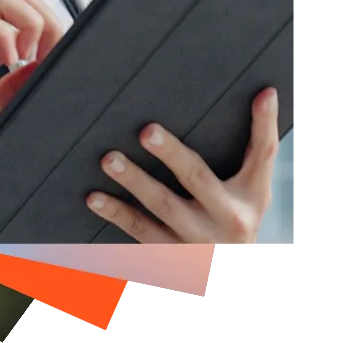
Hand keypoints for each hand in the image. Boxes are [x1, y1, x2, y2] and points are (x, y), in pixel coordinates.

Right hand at [0, 0, 64, 197]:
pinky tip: (9, 66)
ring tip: (28, 55)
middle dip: (45, 17)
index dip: (48, 28)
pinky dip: (5, 37)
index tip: (55, 59)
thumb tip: (44, 69)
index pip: (22, 13)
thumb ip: (12, 90)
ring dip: (28, 21)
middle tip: (46, 53)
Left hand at [86, 88, 279, 244]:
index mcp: (246, 199)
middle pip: (196, 181)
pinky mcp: (168, 256)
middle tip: (146, 131)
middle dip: (171, 155)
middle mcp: (222, 222)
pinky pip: (138, 234)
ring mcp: (193, 242)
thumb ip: (261, 142)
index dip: (258, 126)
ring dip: (132, 185)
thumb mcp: (256, 184)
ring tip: (109, 160)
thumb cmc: (241, 213)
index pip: (256, 157)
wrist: (230, 268)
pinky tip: (94, 197)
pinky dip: (116, 214)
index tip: (255, 96)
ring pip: (160, 212)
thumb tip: (266, 92)